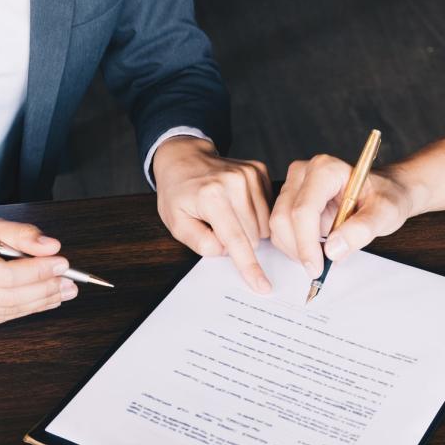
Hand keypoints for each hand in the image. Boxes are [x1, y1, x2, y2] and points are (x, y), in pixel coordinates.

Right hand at [0, 210, 75, 332]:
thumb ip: (20, 235)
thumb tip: (51, 247)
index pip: (5, 275)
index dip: (38, 272)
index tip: (62, 264)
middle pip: (10, 297)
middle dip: (45, 289)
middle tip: (69, 282)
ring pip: (8, 311)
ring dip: (39, 301)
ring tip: (61, 291)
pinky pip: (0, 318)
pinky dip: (23, 309)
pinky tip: (40, 300)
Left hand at [151, 137, 273, 292]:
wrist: (184, 158)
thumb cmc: (178, 193)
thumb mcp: (176, 223)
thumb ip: (201, 243)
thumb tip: (228, 251)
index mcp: (211, 196)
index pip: (236, 240)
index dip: (249, 266)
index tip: (262, 286)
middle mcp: (235, 182)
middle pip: (253, 236)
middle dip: (237, 242)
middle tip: (217, 227)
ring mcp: (250, 174)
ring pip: (264, 225)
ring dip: (247, 229)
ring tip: (226, 215)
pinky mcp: (259, 171)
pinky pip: (268, 209)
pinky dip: (254, 214)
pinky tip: (236, 205)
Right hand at [270, 155, 417, 277]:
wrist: (383, 193)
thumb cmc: (385, 197)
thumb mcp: (385, 213)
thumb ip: (362, 230)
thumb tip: (333, 250)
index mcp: (326, 170)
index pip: (303, 210)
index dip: (306, 243)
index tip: (317, 267)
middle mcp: (303, 173)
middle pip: (284, 218)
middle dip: (300, 249)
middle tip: (320, 268)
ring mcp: (292, 186)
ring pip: (277, 226)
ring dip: (295, 249)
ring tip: (322, 255)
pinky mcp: (287, 200)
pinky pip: (279, 230)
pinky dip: (293, 246)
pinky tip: (315, 248)